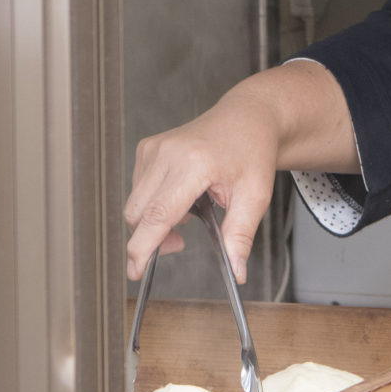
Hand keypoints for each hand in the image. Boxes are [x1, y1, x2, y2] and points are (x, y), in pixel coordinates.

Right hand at [121, 61, 357, 284]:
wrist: (247, 118)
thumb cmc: (252, 153)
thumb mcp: (255, 197)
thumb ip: (241, 236)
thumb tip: (237, 273)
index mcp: (193, 164)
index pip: (158, 214)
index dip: (143, 246)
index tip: (136, 270)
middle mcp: (166, 153)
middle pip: (138, 214)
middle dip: (151, 239)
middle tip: (180, 243)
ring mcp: (153, 148)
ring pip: (135, 204)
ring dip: (152, 222)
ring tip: (188, 216)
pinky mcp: (146, 148)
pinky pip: (138, 189)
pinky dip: (153, 203)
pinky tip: (179, 197)